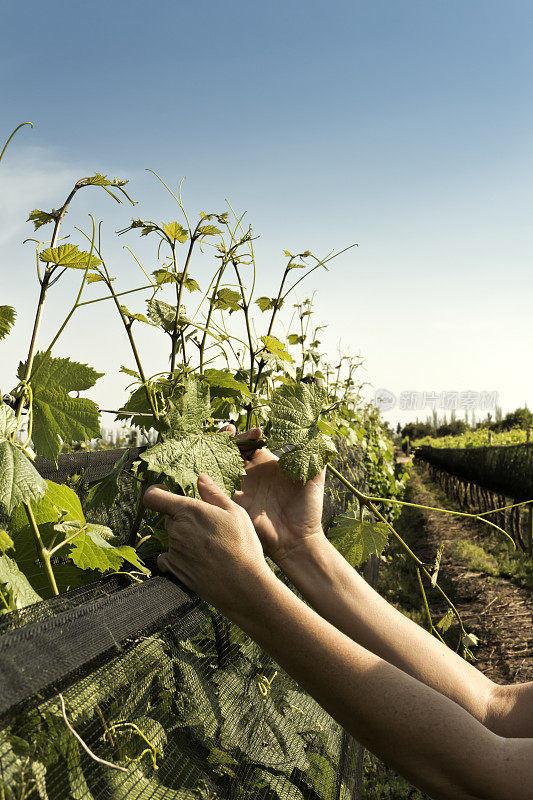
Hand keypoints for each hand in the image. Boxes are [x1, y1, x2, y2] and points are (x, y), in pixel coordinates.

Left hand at [143, 473, 270, 612]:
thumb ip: (213, 493)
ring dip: (184, 539)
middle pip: (169, 518)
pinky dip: (177, 558)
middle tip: (207, 528)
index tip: (163, 494)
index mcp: (188, 511)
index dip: (155, 493)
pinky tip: (197, 561)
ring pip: (172, 538)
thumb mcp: (235, 512)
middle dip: (182, 519)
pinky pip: (167, 558)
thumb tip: (201, 477)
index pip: (153, 497)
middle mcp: (175, 529)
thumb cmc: (243, 545)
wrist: (243, 585)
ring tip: (209, 548)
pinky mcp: (173, 569)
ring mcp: (173, 551)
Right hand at [222, 425, 325, 564]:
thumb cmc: (308, 509)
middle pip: (234, 450)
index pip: (254, 443)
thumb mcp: (314, 479)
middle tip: (228, 429)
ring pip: (222, 464)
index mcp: (268, 465)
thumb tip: (319, 434)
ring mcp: (241, 487)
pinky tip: (209, 465)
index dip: (251, 434)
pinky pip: (217, 487)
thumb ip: (315, 457)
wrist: (298, 539)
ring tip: (216, 441)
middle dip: (228, 437)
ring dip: (217, 452)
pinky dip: (211, 476)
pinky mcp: (234, 502)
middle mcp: (252, 474)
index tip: (256, 432)